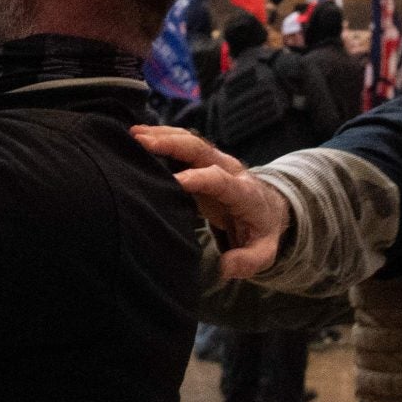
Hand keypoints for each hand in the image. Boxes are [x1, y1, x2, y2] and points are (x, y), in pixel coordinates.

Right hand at [131, 124, 289, 279]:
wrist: (268, 209)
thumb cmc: (260, 232)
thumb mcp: (264, 252)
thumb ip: (248, 261)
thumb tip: (224, 267)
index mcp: (244, 192)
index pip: (219, 180)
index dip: (197, 178)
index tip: (174, 181)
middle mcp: (230, 169)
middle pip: (200, 149)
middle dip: (171, 144)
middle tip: (142, 143)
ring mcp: (216, 160)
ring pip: (189, 141)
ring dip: (162, 135)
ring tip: (133, 135)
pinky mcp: (204, 160)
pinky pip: (183, 143)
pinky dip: (161, 137)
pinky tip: (138, 137)